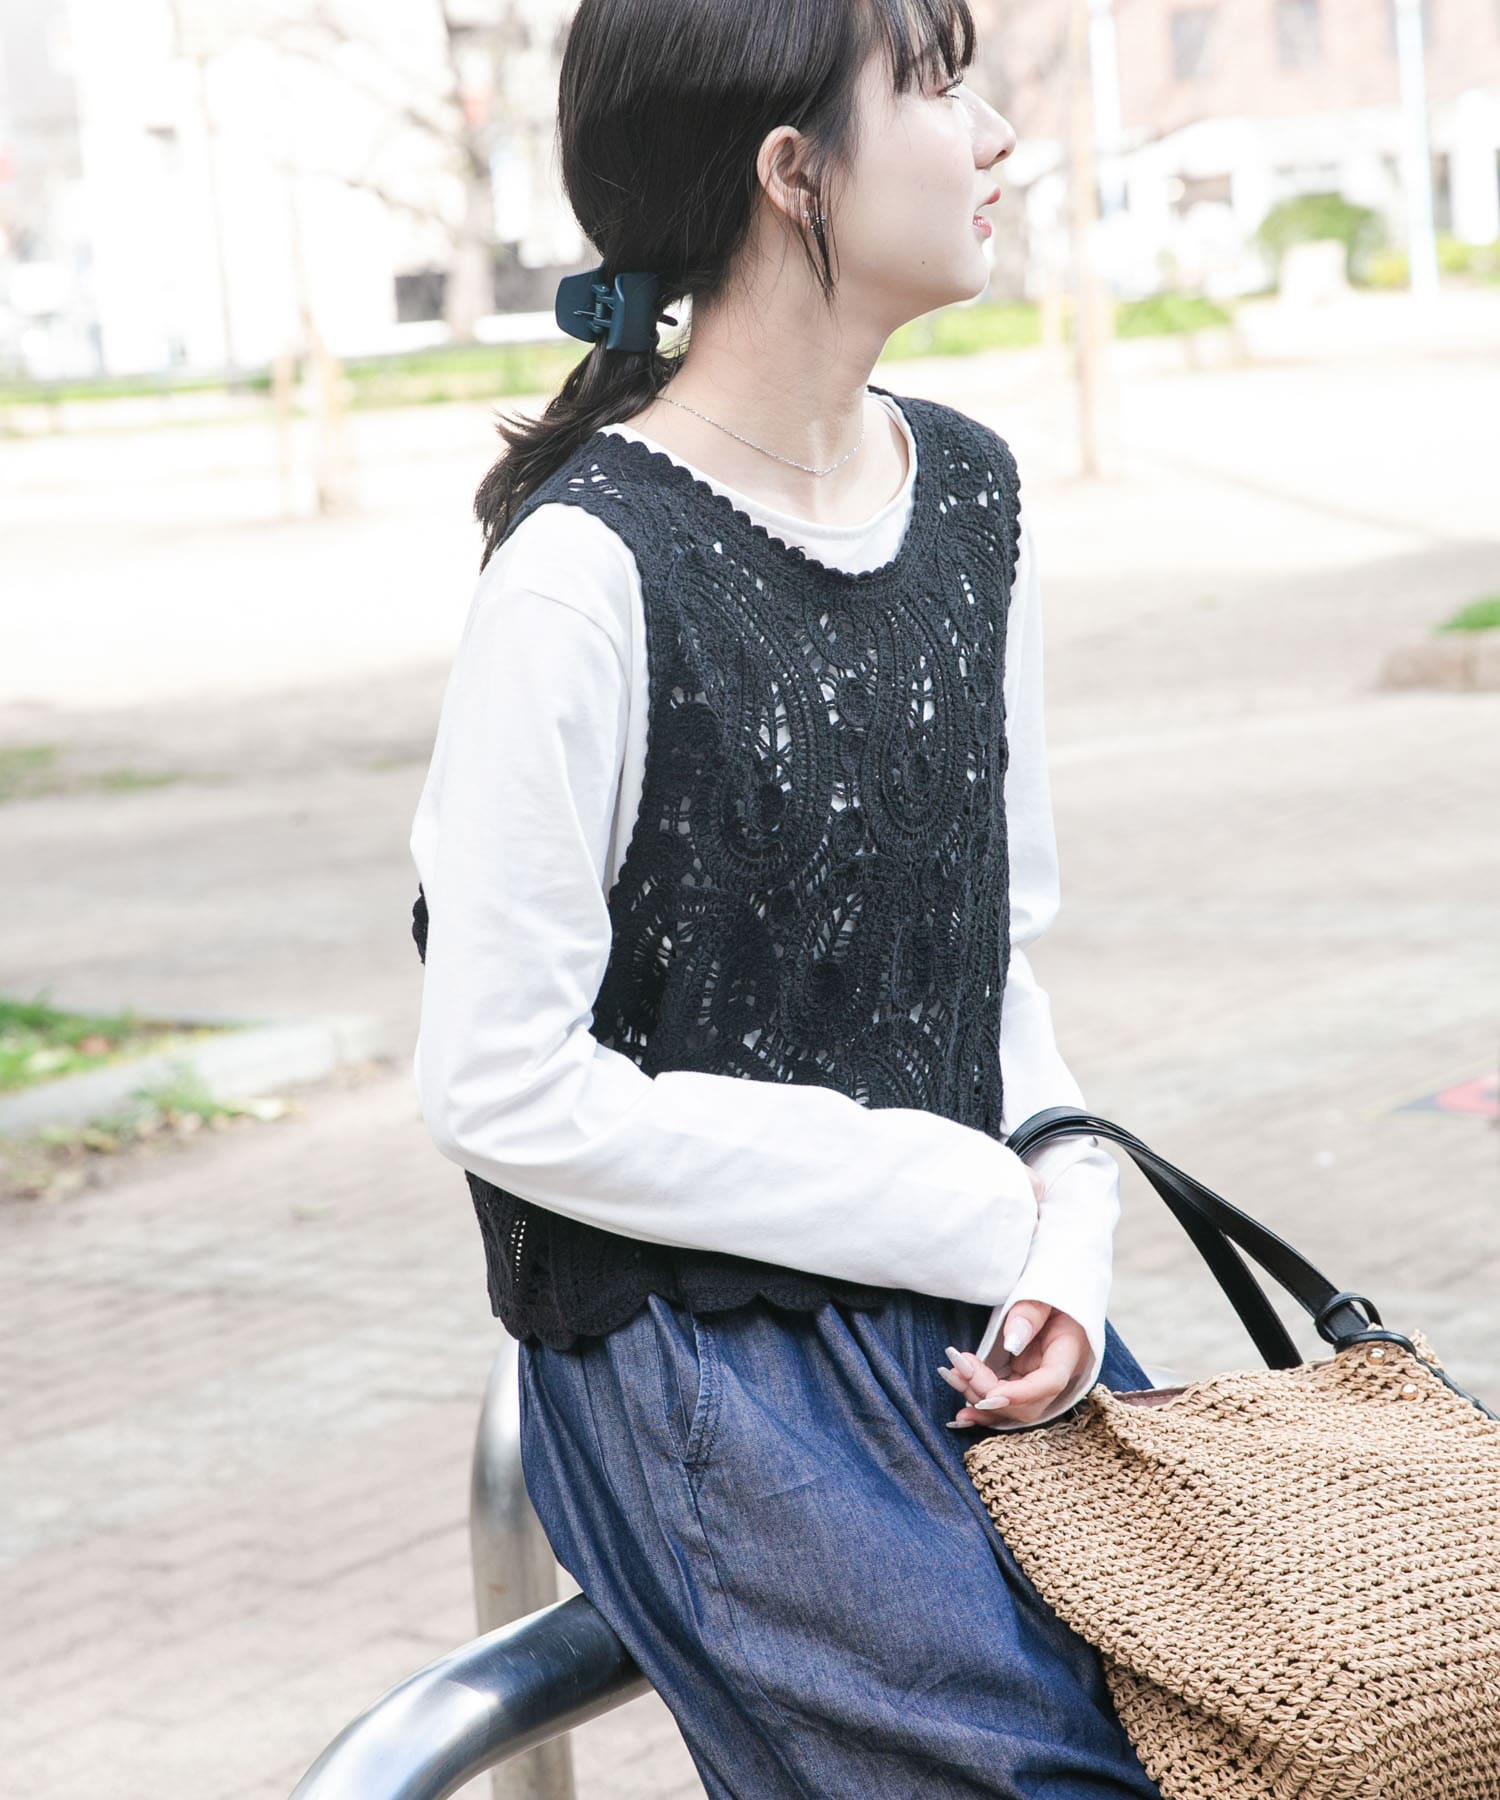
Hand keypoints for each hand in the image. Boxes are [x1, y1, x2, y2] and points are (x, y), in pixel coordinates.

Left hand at [938, 1299, 1092, 1428]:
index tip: (990, 1395)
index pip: (1051, 1382)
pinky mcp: (1025, 1380)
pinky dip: (982, 1403)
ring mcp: (1041, 1380)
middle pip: (1028, 1402)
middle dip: (990, 1392)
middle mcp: (1059, 1373)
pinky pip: (1005, 1400)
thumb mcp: (1043, 1289)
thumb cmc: (1052, 1286)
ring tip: (952, 1375)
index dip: (1021, 1394)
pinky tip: (961, 1409)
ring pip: (1013, 1407)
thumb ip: (1029, 1313)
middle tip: (960, 1367)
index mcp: (1070, 1349)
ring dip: (979, 1398)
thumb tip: (1012, 1342)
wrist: (1059, 1286)